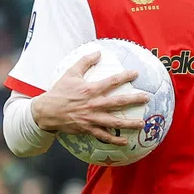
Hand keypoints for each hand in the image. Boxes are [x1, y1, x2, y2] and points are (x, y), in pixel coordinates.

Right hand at [29, 51, 147, 145]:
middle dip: (134, 100)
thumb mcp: (70, 73)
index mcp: (90, 90)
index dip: (125, 77)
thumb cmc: (59, 92)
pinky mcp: (88, 129)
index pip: (111, 82)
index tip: (136, 73)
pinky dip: (114, 140)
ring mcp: (91, 118)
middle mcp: (93, 104)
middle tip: (147, 98)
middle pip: (118, 102)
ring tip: (142, 124)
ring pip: (114, 122)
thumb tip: (98, 52)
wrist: (46, 111)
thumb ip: (85, 62)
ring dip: (129, 123)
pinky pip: (104, 136)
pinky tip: (125, 142)